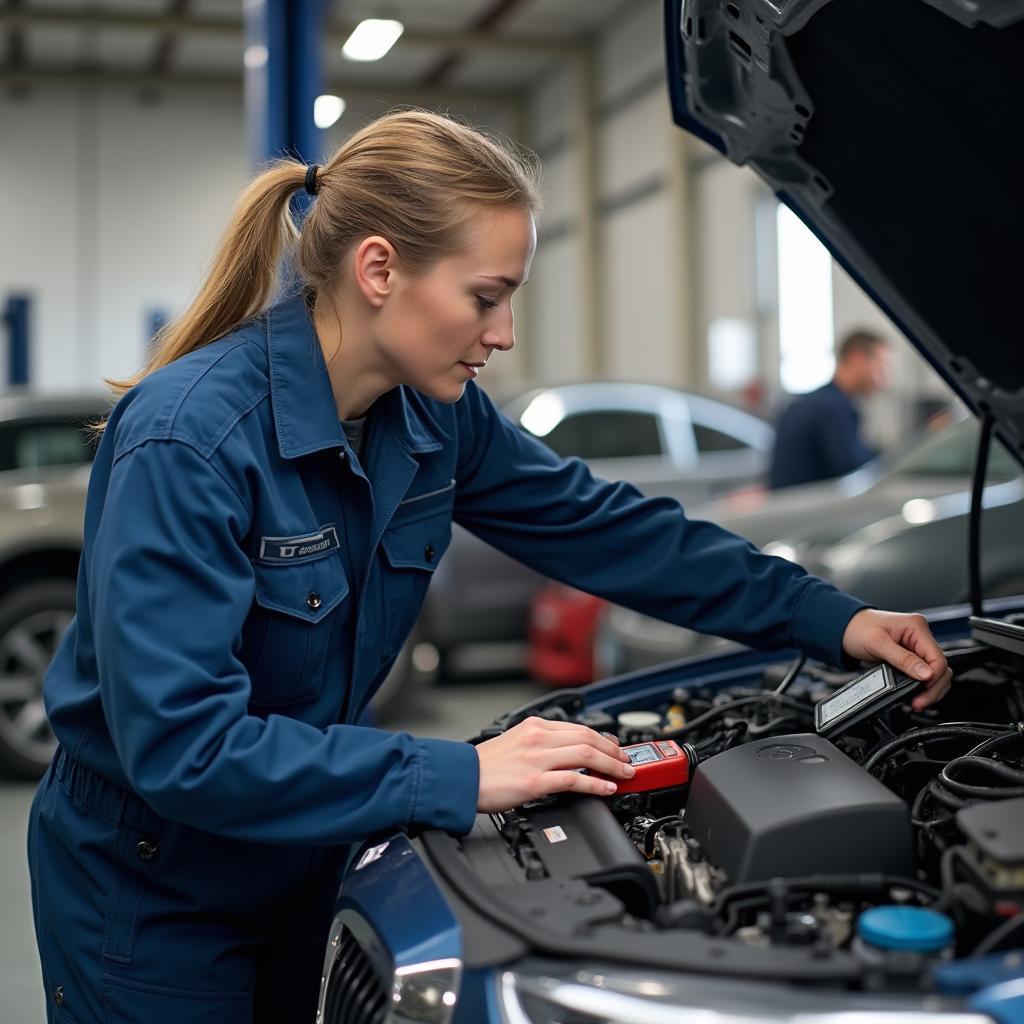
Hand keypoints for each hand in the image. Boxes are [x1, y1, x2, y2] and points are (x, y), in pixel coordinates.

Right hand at [475, 716, 634, 811]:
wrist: (461, 779)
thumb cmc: (484, 766)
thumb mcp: (515, 742)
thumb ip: (540, 744)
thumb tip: (567, 753)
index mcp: (534, 726)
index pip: (578, 728)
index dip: (603, 739)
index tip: (614, 748)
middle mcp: (538, 738)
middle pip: (588, 738)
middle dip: (613, 751)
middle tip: (627, 761)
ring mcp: (537, 759)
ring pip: (586, 754)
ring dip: (611, 765)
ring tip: (624, 774)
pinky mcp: (535, 781)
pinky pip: (574, 779)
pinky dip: (595, 783)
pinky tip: (606, 788)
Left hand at [842, 608, 951, 710]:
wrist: (844, 627)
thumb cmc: (857, 629)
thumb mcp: (877, 644)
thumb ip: (902, 659)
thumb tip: (926, 674)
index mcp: (916, 627)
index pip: (938, 658)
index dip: (933, 679)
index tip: (921, 693)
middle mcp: (920, 634)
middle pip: (941, 667)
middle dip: (933, 688)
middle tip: (919, 703)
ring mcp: (916, 645)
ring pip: (935, 672)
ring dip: (929, 689)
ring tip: (917, 701)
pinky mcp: (911, 655)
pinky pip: (924, 673)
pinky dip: (922, 685)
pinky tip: (914, 693)